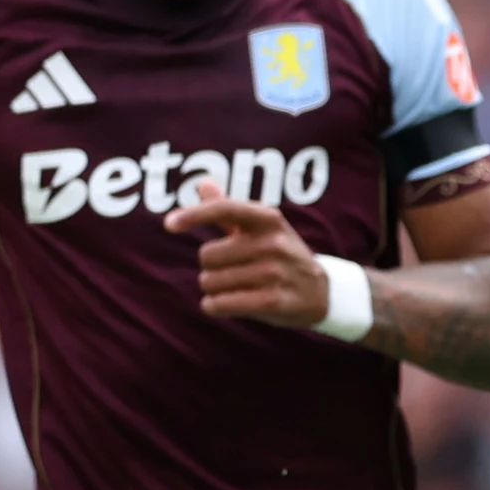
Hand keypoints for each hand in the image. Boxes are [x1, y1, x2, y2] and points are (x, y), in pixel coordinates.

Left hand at [172, 185, 331, 325]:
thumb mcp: (261, 228)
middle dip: (210, 267)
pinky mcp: (274, 302)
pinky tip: (222, 305)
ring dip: (214, 289)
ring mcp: (275, 273)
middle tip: (232, 270)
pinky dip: (214, 306)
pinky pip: (221, 304)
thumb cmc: (281, 255)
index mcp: (268, 219)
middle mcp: (273, 243)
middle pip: (207, 255)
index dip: (194, 216)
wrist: (321, 291)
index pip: (224, 210)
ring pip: (211, 282)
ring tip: (236, 288)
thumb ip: (228, 208)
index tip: (169, 224)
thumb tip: (202, 183)